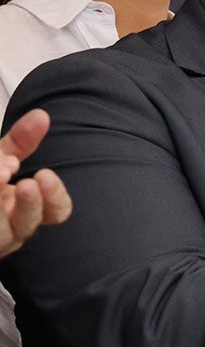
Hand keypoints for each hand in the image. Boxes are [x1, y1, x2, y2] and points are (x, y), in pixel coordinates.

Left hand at [1, 109, 71, 259]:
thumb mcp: (2, 157)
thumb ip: (21, 140)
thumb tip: (42, 115)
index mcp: (28, 208)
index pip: (56, 211)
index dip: (54, 197)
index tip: (44, 175)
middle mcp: (13, 227)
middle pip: (30, 223)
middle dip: (29, 204)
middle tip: (25, 184)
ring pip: (1, 230)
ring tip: (0, 176)